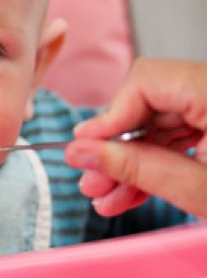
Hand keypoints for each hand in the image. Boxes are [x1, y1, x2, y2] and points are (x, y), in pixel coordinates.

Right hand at [64, 58, 206, 217]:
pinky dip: (152, 164)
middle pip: (147, 104)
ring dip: (128, 162)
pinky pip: (173, 136)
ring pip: (155, 124)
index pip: (147, 80)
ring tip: (107, 197)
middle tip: (92, 181)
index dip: (110, 114)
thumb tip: (82, 152)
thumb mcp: (200, 191)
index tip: (85, 147)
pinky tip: (130, 193)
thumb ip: (139, 167)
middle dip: (115, 147)